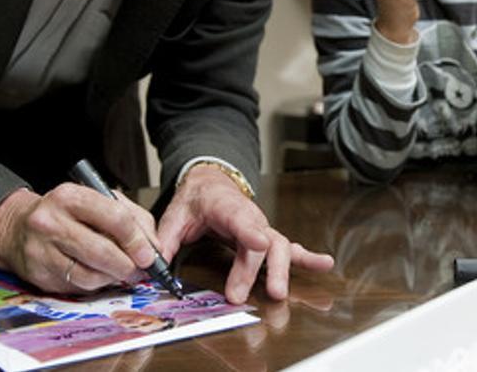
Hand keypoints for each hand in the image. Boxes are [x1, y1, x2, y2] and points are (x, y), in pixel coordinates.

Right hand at [0, 185, 159, 293]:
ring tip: (122, 274)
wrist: (17, 228)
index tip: (149, 254)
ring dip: (113, 279)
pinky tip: (100, 277)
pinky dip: (96, 286)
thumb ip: (131, 218)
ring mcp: (42, 250)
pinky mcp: (39, 275)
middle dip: (128, 265)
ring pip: (89, 275)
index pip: (114, 218)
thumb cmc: (65, 214)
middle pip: (102, 251)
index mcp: (70, 197)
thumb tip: (154, 247)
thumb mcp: (96, 201)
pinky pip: (77, 287)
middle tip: (140, 271)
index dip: (137, 240)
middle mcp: (51, 221)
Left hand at [156, 164, 334, 303]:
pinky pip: (291, 249)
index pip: (240, 219)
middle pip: (262, 242)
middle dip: (260, 269)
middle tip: (253, 293)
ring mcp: (262, 229)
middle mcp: (250, 218)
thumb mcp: (175, 215)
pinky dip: (308, 257)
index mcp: (226, 207)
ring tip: (280, 292)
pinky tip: (325, 264)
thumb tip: (152, 266)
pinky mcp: (268, 238)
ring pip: (279, 248)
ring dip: (282, 270)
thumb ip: (165, 240)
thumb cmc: (196, 199)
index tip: (258, 244)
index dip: (250, 232)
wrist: (212, 182)